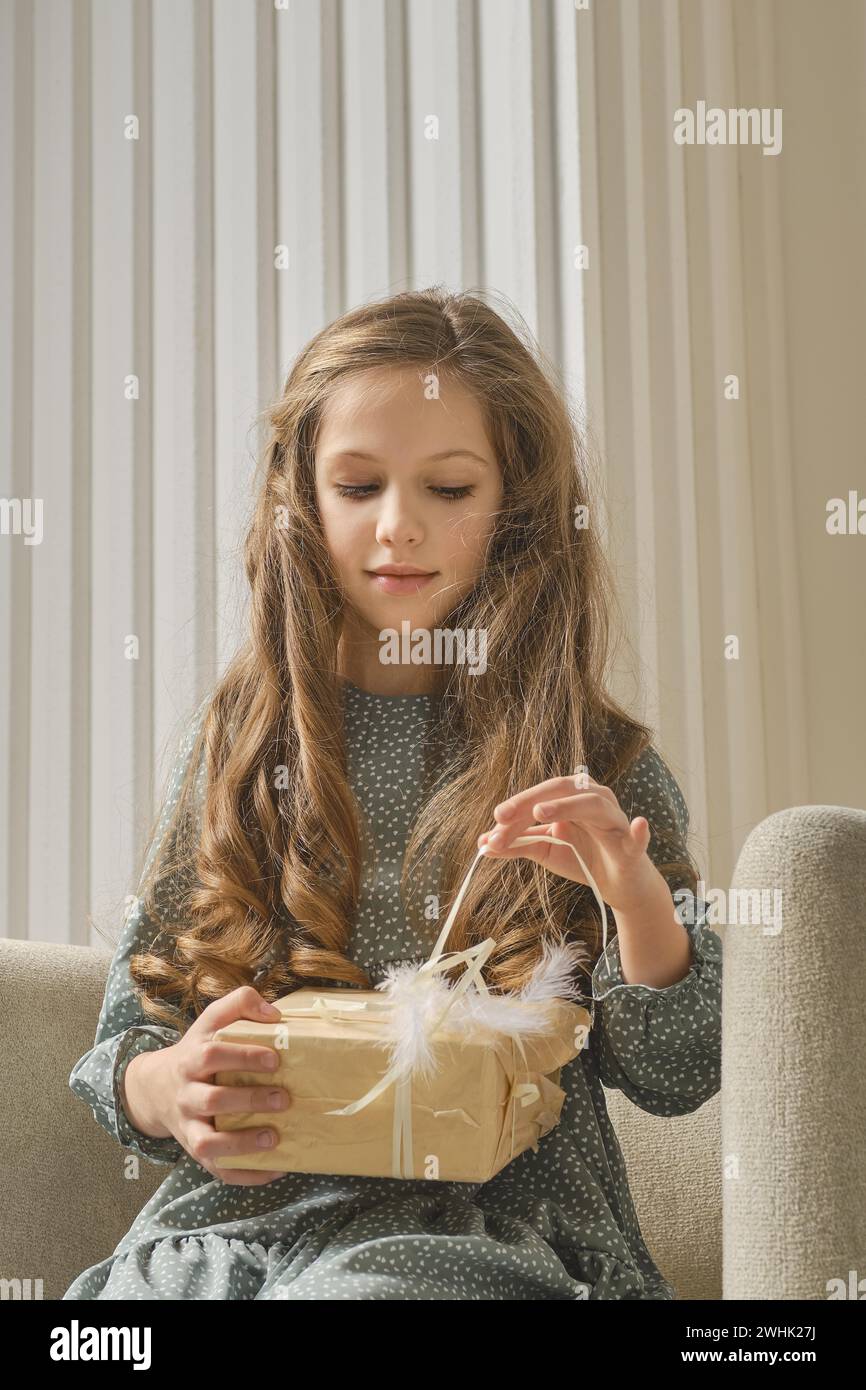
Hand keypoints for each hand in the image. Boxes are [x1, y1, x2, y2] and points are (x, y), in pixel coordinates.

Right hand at [157, 986, 291, 1184]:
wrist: (154, 1088)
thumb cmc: (197, 1050)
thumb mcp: (211, 1020)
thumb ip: (240, 1003)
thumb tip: (274, 1014)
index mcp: (192, 1059)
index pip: (213, 1054)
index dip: (243, 1056)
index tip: (275, 1058)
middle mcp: (187, 1095)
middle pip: (213, 1100)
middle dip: (250, 1100)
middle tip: (284, 1097)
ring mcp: (189, 1127)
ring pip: (208, 1143)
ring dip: (242, 1144)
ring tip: (275, 1138)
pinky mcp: (196, 1152)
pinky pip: (217, 1170)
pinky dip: (246, 1174)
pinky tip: (276, 1168)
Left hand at [477, 772, 664, 913]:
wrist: (617, 886)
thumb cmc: (583, 859)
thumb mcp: (544, 851)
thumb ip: (516, 844)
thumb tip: (482, 842)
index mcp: (572, 797)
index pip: (540, 796)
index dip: (515, 808)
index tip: (492, 827)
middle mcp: (594, 800)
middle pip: (561, 789)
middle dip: (530, 801)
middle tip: (503, 816)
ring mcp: (615, 820)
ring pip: (594, 804)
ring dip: (567, 806)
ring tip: (541, 814)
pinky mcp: (632, 846)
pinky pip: (637, 836)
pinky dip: (639, 831)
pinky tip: (638, 824)